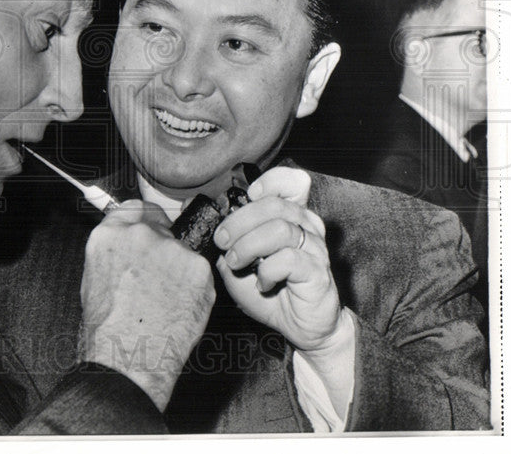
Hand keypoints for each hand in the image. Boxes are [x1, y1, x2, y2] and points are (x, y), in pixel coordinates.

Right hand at [79, 200, 214, 411]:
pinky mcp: (198, 267)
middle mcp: (140, 234)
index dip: (146, 221)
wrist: (129, 358)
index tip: (151, 230)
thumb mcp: (94, 280)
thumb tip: (129, 250)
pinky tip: (181, 307)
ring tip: (167, 301)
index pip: (135, 208)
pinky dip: (196, 288)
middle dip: (164, 248)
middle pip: (162, 227)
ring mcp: (171, 248)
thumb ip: (114, 253)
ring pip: (183, 251)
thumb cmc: (108, 331)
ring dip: (180, 270)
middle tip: (160, 278)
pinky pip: (200, 272)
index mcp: (109, 235)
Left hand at [212, 167, 344, 353]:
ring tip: (236, 263)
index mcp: (292, 216)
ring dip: (248, 246)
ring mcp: (315, 248)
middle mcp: (308, 226)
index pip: (293, 182)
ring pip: (279, 229)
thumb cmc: (269, 290)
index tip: (249, 197)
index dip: (270, 182)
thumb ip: (224, 236)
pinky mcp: (317, 272)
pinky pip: (288, 259)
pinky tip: (262, 283)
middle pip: (273, 205)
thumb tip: (193, 208)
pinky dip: (267, 271)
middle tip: (222, 241)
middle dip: (239, 221)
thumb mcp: (237, 259)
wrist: (299, 327)